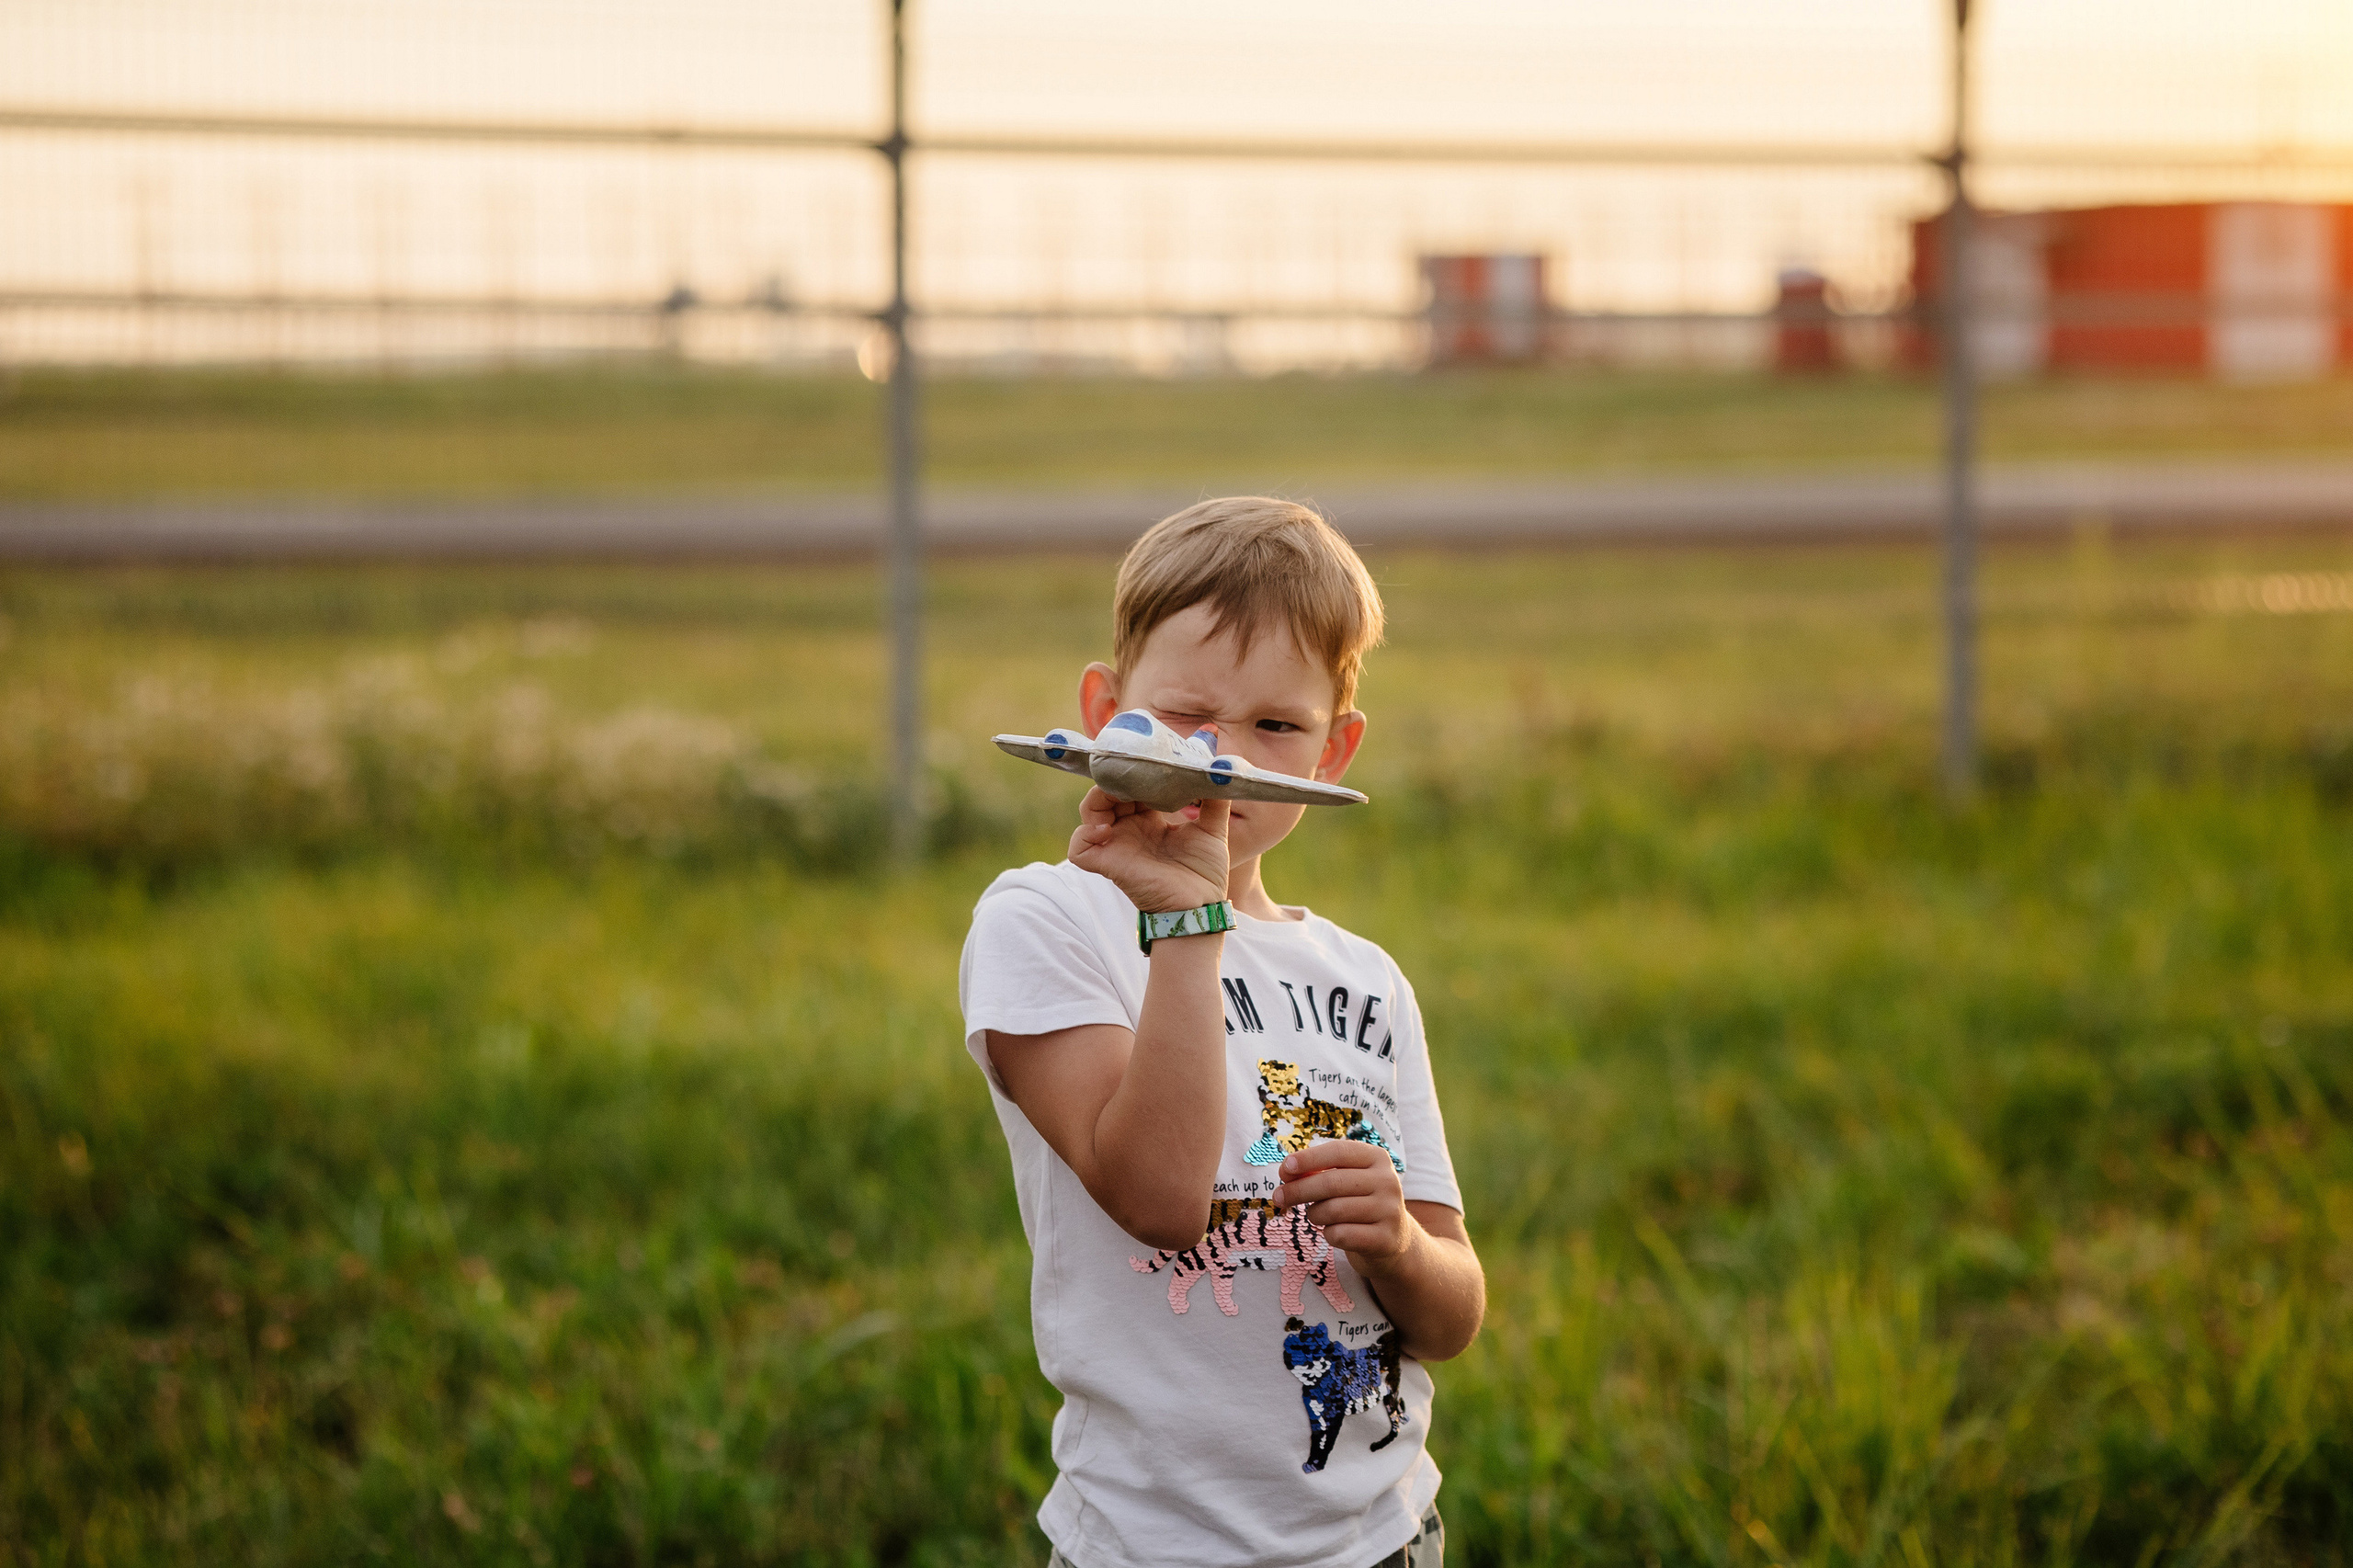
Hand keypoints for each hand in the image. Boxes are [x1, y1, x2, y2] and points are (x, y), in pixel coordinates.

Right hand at [1069, 786, 1230, 914]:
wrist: (1202, 906)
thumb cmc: (1205, 873)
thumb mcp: (1213, 829)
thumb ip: (1214, 800)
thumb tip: (1220, 772)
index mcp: (1149, 819)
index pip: (1131, 786)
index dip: (1134, 774)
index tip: (1147, 763)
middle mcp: (1129, 829)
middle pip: (1107, 793)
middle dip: (1115, 780)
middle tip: (1131, 775)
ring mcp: (1116, 846)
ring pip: (1089, 812)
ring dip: (1097, 798)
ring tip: (1116, 796)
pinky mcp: (1107, 864)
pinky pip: (1078, 848)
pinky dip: (1085, 835)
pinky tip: (1107, 830)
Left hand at [1272, 1140, 1411, 1268]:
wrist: (1393, 1240)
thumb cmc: (1358, 1203)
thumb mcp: (1346, 1180)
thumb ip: (1319, 1171)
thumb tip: (1287, 1171)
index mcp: (1377, 1158)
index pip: (1339, 1151)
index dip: (1309, 1158)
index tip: (1284, 1168)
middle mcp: (1388, 1181)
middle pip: (1331, 1182)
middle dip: (1298, 1190)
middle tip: (1278, 1198)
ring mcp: (1390, 1211)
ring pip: (1333, 1210)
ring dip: (1314, 1214)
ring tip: (1316, 1215)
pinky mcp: (1385, 1239)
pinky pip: (1340, 1235)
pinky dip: (1328, 1234)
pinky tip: (1335, 1232)